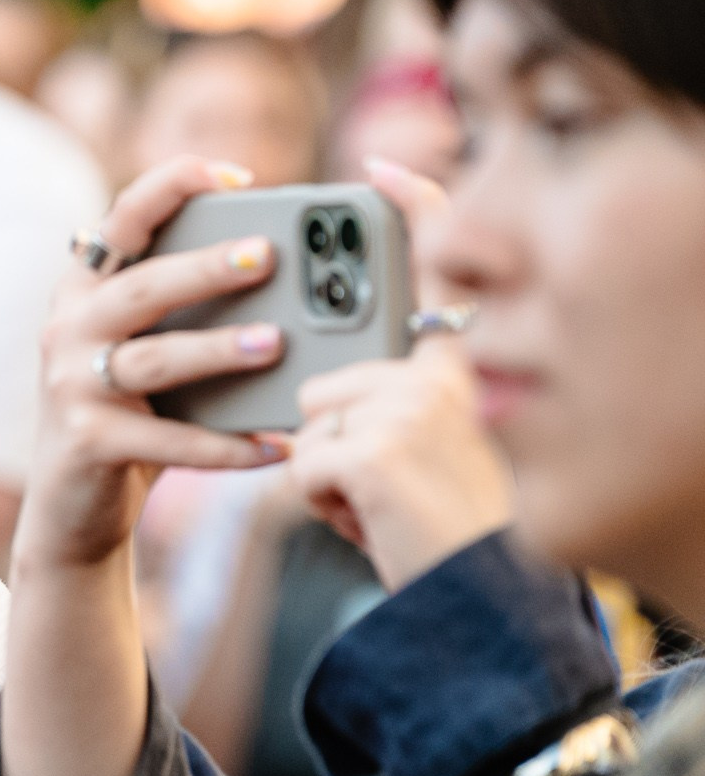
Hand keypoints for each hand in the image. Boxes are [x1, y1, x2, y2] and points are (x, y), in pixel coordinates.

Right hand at [13, 156, 291, 576]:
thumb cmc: (130, 417)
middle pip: (141, 286)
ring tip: (276, 344)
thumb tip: (286, 274)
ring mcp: (70, 385)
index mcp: (84, 290)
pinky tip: (275, 444)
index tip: (236, 176)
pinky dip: (226, 445)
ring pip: (153, 359)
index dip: (173, 187)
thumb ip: (184, 312)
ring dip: (218, 350)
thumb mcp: (144, 351)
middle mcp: (67, 328)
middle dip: (205, 267)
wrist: (71, 510)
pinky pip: (166, 440)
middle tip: (268, 255)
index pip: (121, 218)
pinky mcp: (88, 442)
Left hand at [289, 159, 509, 588]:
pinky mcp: (373, 446)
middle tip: (392, 487)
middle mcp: (442, 377)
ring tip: (384, 510)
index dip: (412, 214)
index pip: (437, 277)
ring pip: (308, 424)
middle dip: (335, 442)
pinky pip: (301, 463)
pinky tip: (373, 524)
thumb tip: (314, 398)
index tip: (381, 168)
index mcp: (458, 373)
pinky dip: (322, 504)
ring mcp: (407, 406)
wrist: (474, 607)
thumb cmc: (438, 535)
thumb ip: (383, 409)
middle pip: (327, 381)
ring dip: (327, 478)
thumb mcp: (418, 455)